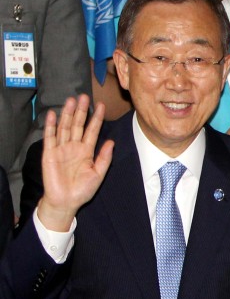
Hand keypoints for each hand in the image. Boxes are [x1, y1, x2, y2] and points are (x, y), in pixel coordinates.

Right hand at [37, 95, 113, 230]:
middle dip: (81, 111)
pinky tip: (54, 114)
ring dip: (67, 114)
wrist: (66, 202)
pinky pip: (50, 137)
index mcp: (87, 151)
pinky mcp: (50, 154)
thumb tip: (111, 142)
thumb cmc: (82, 190)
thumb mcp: (98, 173)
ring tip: (71, 100)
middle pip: (78, 124)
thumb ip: (104, 158)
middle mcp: (74, 147)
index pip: (92, 130)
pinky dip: (51, 126)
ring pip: (65, 127)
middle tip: (84, 96)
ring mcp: (61, 149)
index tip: (102, 105)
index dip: (96, 118)